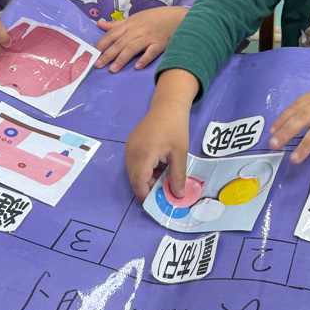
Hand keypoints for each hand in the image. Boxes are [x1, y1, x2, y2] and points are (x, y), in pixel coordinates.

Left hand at [95, 5, 187, 72]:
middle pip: (120, 43)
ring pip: (133, 48)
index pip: (112, 34)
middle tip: (98, 65)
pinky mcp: (160, 44)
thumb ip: (117, 24)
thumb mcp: (134, 18)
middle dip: (108, 54)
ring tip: (113, 69)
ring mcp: (149, 37)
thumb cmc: (153, 18)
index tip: (92, 53)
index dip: (102, 43)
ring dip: (122, 59)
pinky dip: (145, 59)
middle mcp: (137, 30)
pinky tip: (138, 67)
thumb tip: (100, 24)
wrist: (175, 17)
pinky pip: (151, 52)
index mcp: (130, 24)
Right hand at [125, 69, 198, 199]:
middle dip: (148, 188)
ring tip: (165, 176)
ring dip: (147, 179)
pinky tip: (160, 166)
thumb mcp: (180, 153)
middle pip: (134, 179)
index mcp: (143, 154)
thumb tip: (177, 196)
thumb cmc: (175, 128)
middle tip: (165, 190)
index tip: (158, 203)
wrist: (167, 105)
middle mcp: (131, 152)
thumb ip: (177, 176)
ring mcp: (129, 147)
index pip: (138, 182)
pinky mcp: (131, 144)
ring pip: (134, 172)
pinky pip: (134, 163)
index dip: (146, 196)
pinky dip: (145, 170)